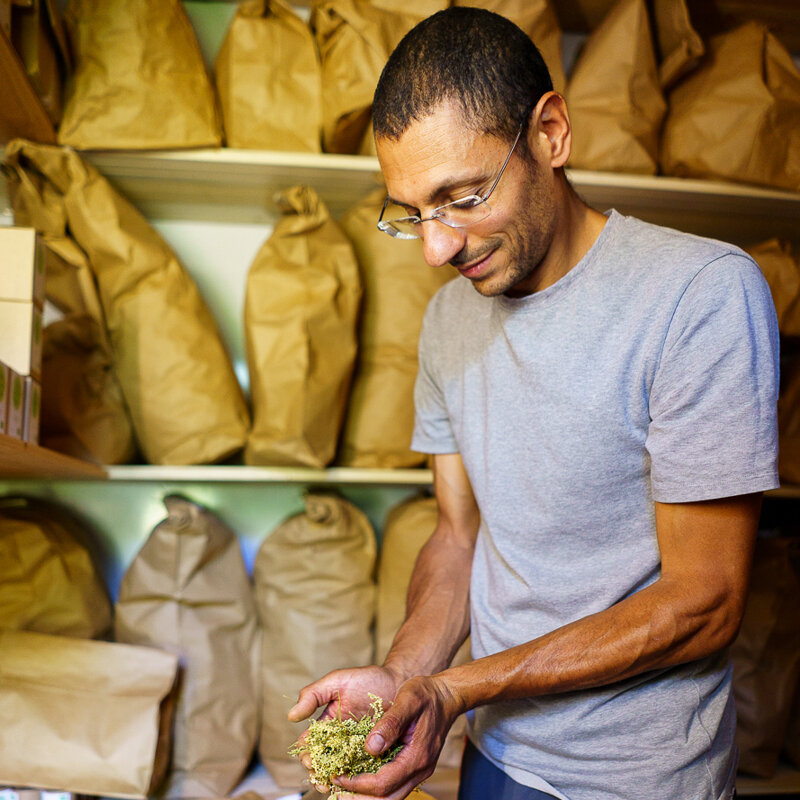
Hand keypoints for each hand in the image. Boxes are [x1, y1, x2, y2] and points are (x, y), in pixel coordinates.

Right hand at [288, 665, 403, 792]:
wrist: (398, 682)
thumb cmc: (367, 679)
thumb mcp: (337, 681)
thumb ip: (313, 694)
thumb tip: (291, 716)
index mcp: (326, 725)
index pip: (309, 745)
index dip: (306, 754)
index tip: (310, 759)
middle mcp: (339, 740)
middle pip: (322, 763)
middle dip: (318, 774)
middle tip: (322, 780)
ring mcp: (356, 750)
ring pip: (340, 772)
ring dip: (335, 782)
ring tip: (336, 786)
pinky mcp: (374, 756)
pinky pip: (363, 772)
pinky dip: (358, 782)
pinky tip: (357, 786)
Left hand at [329, 674, 464, 799]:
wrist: (446, 694)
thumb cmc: (427, 694)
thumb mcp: (408, 699)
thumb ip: (391, 723)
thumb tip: (370, 747)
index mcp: (417, 756)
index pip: (382, 783)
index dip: (357, 783)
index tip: (337, 774)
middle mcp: (419, 769)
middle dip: (358, 799)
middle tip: (334, 791)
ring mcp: (418, 770)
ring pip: (391, 797)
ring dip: (366, 797)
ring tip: (342, 789)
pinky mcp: (415, 766)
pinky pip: (394, 786)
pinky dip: (375, 788)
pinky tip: (360, 778)